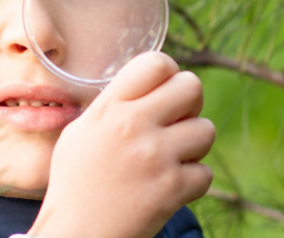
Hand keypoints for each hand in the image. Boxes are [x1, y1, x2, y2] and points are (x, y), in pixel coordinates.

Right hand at [28, 51, 214, 237]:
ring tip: (170, 160)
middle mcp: (133, 126)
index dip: (170, 74)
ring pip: (206, 131)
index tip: (166, 92)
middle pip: (192, 87)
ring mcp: (155, 156)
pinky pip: (205, 173)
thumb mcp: (82, 133)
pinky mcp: (173, 188)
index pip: (157, 62)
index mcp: (110, 108)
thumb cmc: (77, 185)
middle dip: (190, 105)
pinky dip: (191, 183)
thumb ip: (115, 106)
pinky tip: (169, 188)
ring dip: (194, 147)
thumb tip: (151, 87)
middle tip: (176, 124)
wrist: (76, 236)